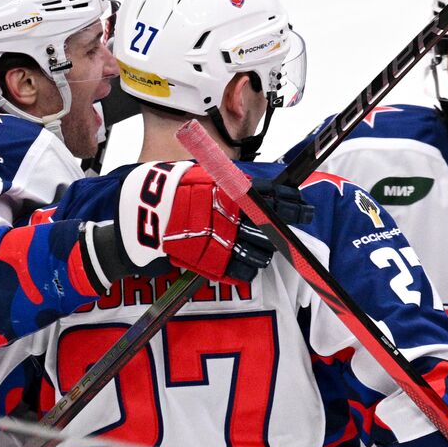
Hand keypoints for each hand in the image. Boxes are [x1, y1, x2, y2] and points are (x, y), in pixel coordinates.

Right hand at [88, 163, 311, 287]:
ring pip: (262, 250)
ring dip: (264, 250)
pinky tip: (246, 263)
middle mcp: (233, 215)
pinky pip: (244, 270)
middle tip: (288, 234)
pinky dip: (249, 268)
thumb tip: (258, 189)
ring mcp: (224, 239)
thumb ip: (231, 184)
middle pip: (273, 226)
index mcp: (232, 190)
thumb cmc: (173, 192)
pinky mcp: (214, 262)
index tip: (305, 209)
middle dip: (283, 231)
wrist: (142, 216)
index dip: (293, 204)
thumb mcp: (203, 177)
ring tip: (260, 249)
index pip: (274, 197)